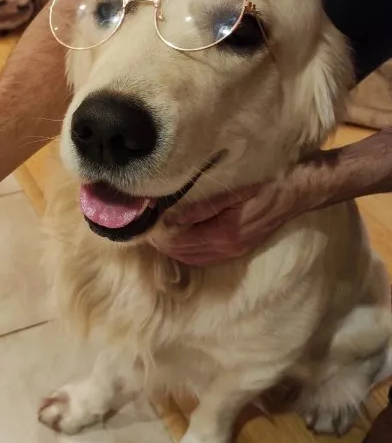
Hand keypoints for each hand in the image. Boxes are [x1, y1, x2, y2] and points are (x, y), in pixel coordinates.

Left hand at [153, 175, 307, 265]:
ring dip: (172, 247)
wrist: (296, 192)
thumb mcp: (232, 191)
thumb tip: (171, 218)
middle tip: (147, 225)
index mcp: (224, 233)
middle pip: (181, 253)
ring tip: (158, 230)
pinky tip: (179, 238)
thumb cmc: (264, 184)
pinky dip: (186, 251)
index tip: (146, 220)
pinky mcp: (236, 251)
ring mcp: (232, 252)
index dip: (159, 233)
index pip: (179, 242)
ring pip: (190, 258)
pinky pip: (203, 258)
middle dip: (161, 241)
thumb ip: (201, 206)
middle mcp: (227, 248)